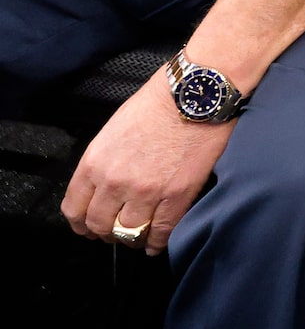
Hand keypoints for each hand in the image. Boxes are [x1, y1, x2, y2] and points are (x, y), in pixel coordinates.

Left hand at [63, 72, 232, 256]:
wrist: (197, 93)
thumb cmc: (157, 102)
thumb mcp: (113, 130)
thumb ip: (104, 162)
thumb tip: (105, 186)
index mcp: (94, 163)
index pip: (74, 209)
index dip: (82, 224)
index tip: (90, 226)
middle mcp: (114, 182)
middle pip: (100, 226)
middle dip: (106, 233)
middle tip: (116, 232)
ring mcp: (146, 191)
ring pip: (128, 233)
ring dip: (132, 239)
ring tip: (138, 237)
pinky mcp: (177, 195)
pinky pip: (161, 231)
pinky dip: (157, 243)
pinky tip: (156, 244)